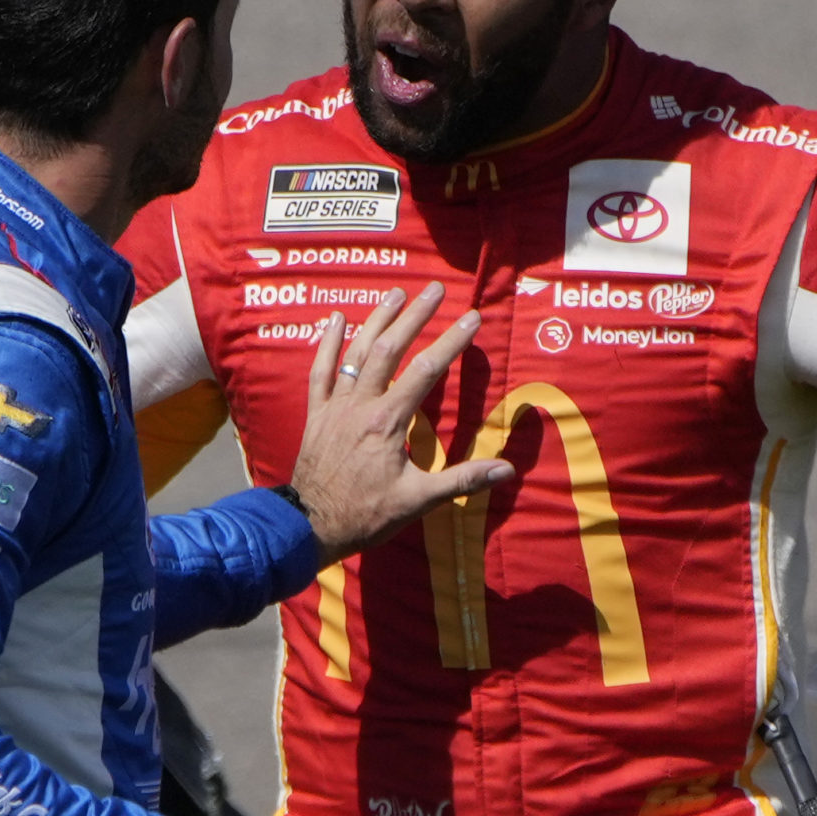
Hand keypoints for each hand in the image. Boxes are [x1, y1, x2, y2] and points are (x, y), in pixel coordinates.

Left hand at [287, 283, 513, 563]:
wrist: (310, 526)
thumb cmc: (365, 514)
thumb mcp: (418, 501)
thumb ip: (462, 481)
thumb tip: (506, 470)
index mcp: (388, 422)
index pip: (425, 372)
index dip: (451, 342)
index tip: (472, 318)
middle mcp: (360, 405)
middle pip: (390, 350)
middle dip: (415, 316)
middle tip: (435, 289)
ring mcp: (335, 407)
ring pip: (356, 353)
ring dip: (377, 320)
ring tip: (396, 294)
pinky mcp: (316, 414)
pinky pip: (319, 371)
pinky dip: (327, 343)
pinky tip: (336, 318)